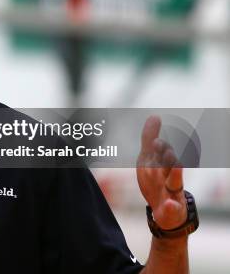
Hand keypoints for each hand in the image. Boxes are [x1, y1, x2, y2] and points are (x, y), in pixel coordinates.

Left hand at [136, 116, 186, 230]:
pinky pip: (172, 208)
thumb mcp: (149, 158)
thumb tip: (154, 116)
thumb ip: (150, 138)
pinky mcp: (171, 209)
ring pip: (175, 181)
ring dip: (175, 173)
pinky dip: (171, 206)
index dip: (160, 144)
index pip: (163, 151)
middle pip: (170, 163)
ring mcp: (172, 192)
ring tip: (176, 163)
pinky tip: (170, 203)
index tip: (158, 135)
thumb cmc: (156, 179)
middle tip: (165, 148)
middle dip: (168, 156)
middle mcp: (170, 175)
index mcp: (163, 163)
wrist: (165, 210)